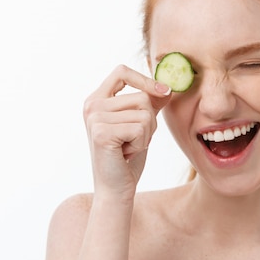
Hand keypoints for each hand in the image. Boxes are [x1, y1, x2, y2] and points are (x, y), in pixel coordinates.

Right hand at [82, 64, 171, 197]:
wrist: (116, 188)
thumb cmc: (126, 157)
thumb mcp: (140, 125)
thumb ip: (150, 104)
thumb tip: (167, 88)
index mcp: (97, 99)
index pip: (122, 71)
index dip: (145, 79)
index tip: (164, 91)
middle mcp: (92, 105)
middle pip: (142, 96)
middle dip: (149, 121)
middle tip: (133, 140)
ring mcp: (95, 118)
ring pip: (145, 113)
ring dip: (146, 134)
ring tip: (129, 147)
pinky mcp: (102, 132)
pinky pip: (141, 127)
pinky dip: (141, 143)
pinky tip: (126, 153)